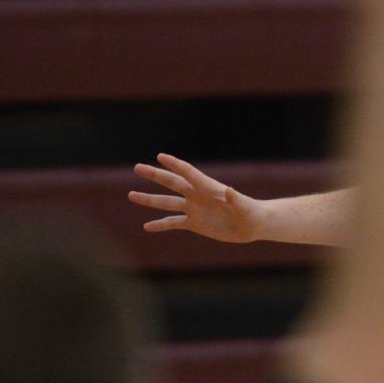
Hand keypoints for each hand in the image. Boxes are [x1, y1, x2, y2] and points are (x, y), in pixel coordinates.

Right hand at [128, 154, 262, 242]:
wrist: (252, 225)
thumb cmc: (251, 211)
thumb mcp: (243, 205)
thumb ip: (235, 198)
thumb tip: (230, 191)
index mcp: (208, 187)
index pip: (188, 172)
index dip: (175, 164)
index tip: (160, 156)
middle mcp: (197, 195)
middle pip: (172, 183)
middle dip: (155, 175)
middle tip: (137, 167)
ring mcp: (194, 209)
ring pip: (167, 203)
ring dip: (149, 200)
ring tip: (131, 195)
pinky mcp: (194, 224)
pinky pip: (174, 223)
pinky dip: (160, 225)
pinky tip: (146, 227)